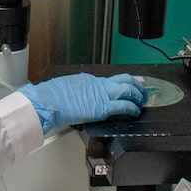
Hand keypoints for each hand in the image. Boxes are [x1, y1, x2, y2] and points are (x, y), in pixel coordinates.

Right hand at [18, 72, 145, 132]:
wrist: (48, 101)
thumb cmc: (52, 96)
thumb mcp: (67, 87)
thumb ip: (78, 90)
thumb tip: (81, 96)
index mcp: (88, 79)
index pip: (112, 79)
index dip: (125, 81)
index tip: (133, 82)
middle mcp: (97, 84)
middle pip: (124, 79)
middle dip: (136, 85)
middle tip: (142, 90)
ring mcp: (100, 95)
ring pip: (127, 90)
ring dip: (138, 96)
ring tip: (141, 102)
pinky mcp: (102, 108)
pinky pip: (123, 106)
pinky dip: (132, 108)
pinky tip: (135, 112)